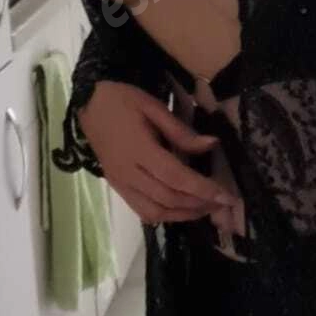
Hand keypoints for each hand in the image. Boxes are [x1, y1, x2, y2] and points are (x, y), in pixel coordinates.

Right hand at [78, 80, 241, 227]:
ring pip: (154, 211)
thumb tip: (212, 145)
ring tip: (204, 209)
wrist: (89, 104)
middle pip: (167, 198)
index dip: (202, 189)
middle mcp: (128, 172)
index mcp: (139, 149)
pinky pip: (141, 210)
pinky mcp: (117, 187)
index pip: (176, 177)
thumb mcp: (154, 106)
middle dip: (198, 204)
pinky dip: (164, 215)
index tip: (226, 196)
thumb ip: (181, 131)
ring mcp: (120, 183)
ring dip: (182, 215)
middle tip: (220, 203)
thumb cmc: (123, 100)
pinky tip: (180, 210)